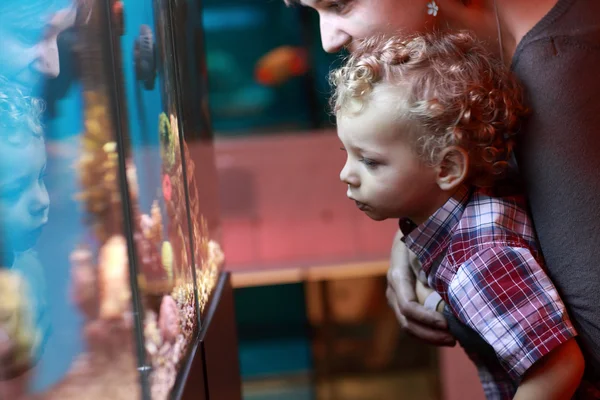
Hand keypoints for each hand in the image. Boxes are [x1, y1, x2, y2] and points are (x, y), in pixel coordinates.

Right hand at [386, 230, 455, 346]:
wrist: (409, 230)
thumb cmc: (421, 234)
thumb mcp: (424, 244)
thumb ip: (429, 261)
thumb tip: (438, 281)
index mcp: (397, 276)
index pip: (408, 306)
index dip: (427, 318)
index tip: (447, 324)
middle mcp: (393, 290)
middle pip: (406, 321)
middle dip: (429, 334)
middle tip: (453, 339)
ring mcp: (396, 298)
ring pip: (408, 326)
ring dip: (429, 336)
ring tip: (452, 340)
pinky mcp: (404, 301)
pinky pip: (412, 322)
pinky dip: (427, 331)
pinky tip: (445, 333)